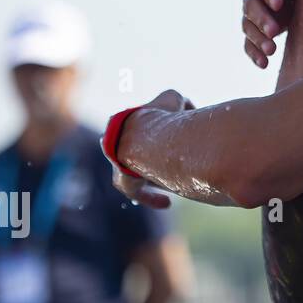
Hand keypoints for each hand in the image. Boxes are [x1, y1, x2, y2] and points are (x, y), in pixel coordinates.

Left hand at [111, 89, 193, 208]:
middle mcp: (115, 144)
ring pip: (135, 173)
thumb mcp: (173, 99)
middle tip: (171, 162)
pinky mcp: (124, 183)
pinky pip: (136, 193)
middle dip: (150, 157)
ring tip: (173, 181)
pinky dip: (151, 198)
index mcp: (123, 122)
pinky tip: (166, 203)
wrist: (145, 139)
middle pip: (134, 153)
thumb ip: (178, 102)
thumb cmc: (160, 117)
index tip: (173, 136)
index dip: (157, 131)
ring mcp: (117, 165)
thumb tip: (187, 110)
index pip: (138, 127)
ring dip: (153, 176)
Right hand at [241, 0, 302, 67]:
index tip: (280, 2)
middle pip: (250, 4)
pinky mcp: (255, 29)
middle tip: (276, 30)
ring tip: (272, 50)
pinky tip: (264, 63)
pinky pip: (248, 42)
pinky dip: (253, 53)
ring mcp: (252, 11)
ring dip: (257, 37)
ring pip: (247, 25)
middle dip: (261, 17)